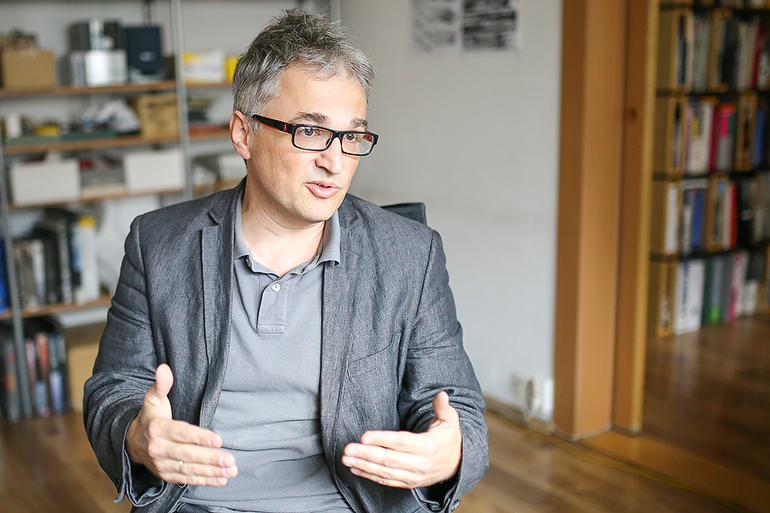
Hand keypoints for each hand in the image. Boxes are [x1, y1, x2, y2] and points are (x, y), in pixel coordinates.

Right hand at [125, 364, 237, 485]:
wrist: (131, 442)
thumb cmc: (150, 417)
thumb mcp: (153, 398)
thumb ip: (162, 384)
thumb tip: (164, 368)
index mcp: (158, 428)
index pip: (182, 433)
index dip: (200, 437)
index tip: (218, 440)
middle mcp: (158, 448)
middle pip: (188, 454)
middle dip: (211, 458)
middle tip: (230, 460)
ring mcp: (162, 464)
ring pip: (189, 469)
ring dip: (212, 471)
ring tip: (231, 470)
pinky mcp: (166, 474)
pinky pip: (186, 479)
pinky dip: (204, 480)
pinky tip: (221, 479)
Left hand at [341, 391, 461, 488]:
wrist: (457, 464)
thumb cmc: (448, 439)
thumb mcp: (450, 421)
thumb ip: (443, 408)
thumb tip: (441, 394)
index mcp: (428, 447)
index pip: (401, 443)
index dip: (382, 440)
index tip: (365, 436)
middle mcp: (420, 464)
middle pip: (389, 460)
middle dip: (366, 454)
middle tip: (348, 449)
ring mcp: (414, 476)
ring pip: (385, 473)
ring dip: (363, 466)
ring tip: (346, 459)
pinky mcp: (408, 483)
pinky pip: (386, 481)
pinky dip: (370, 476)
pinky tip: (356, 469)